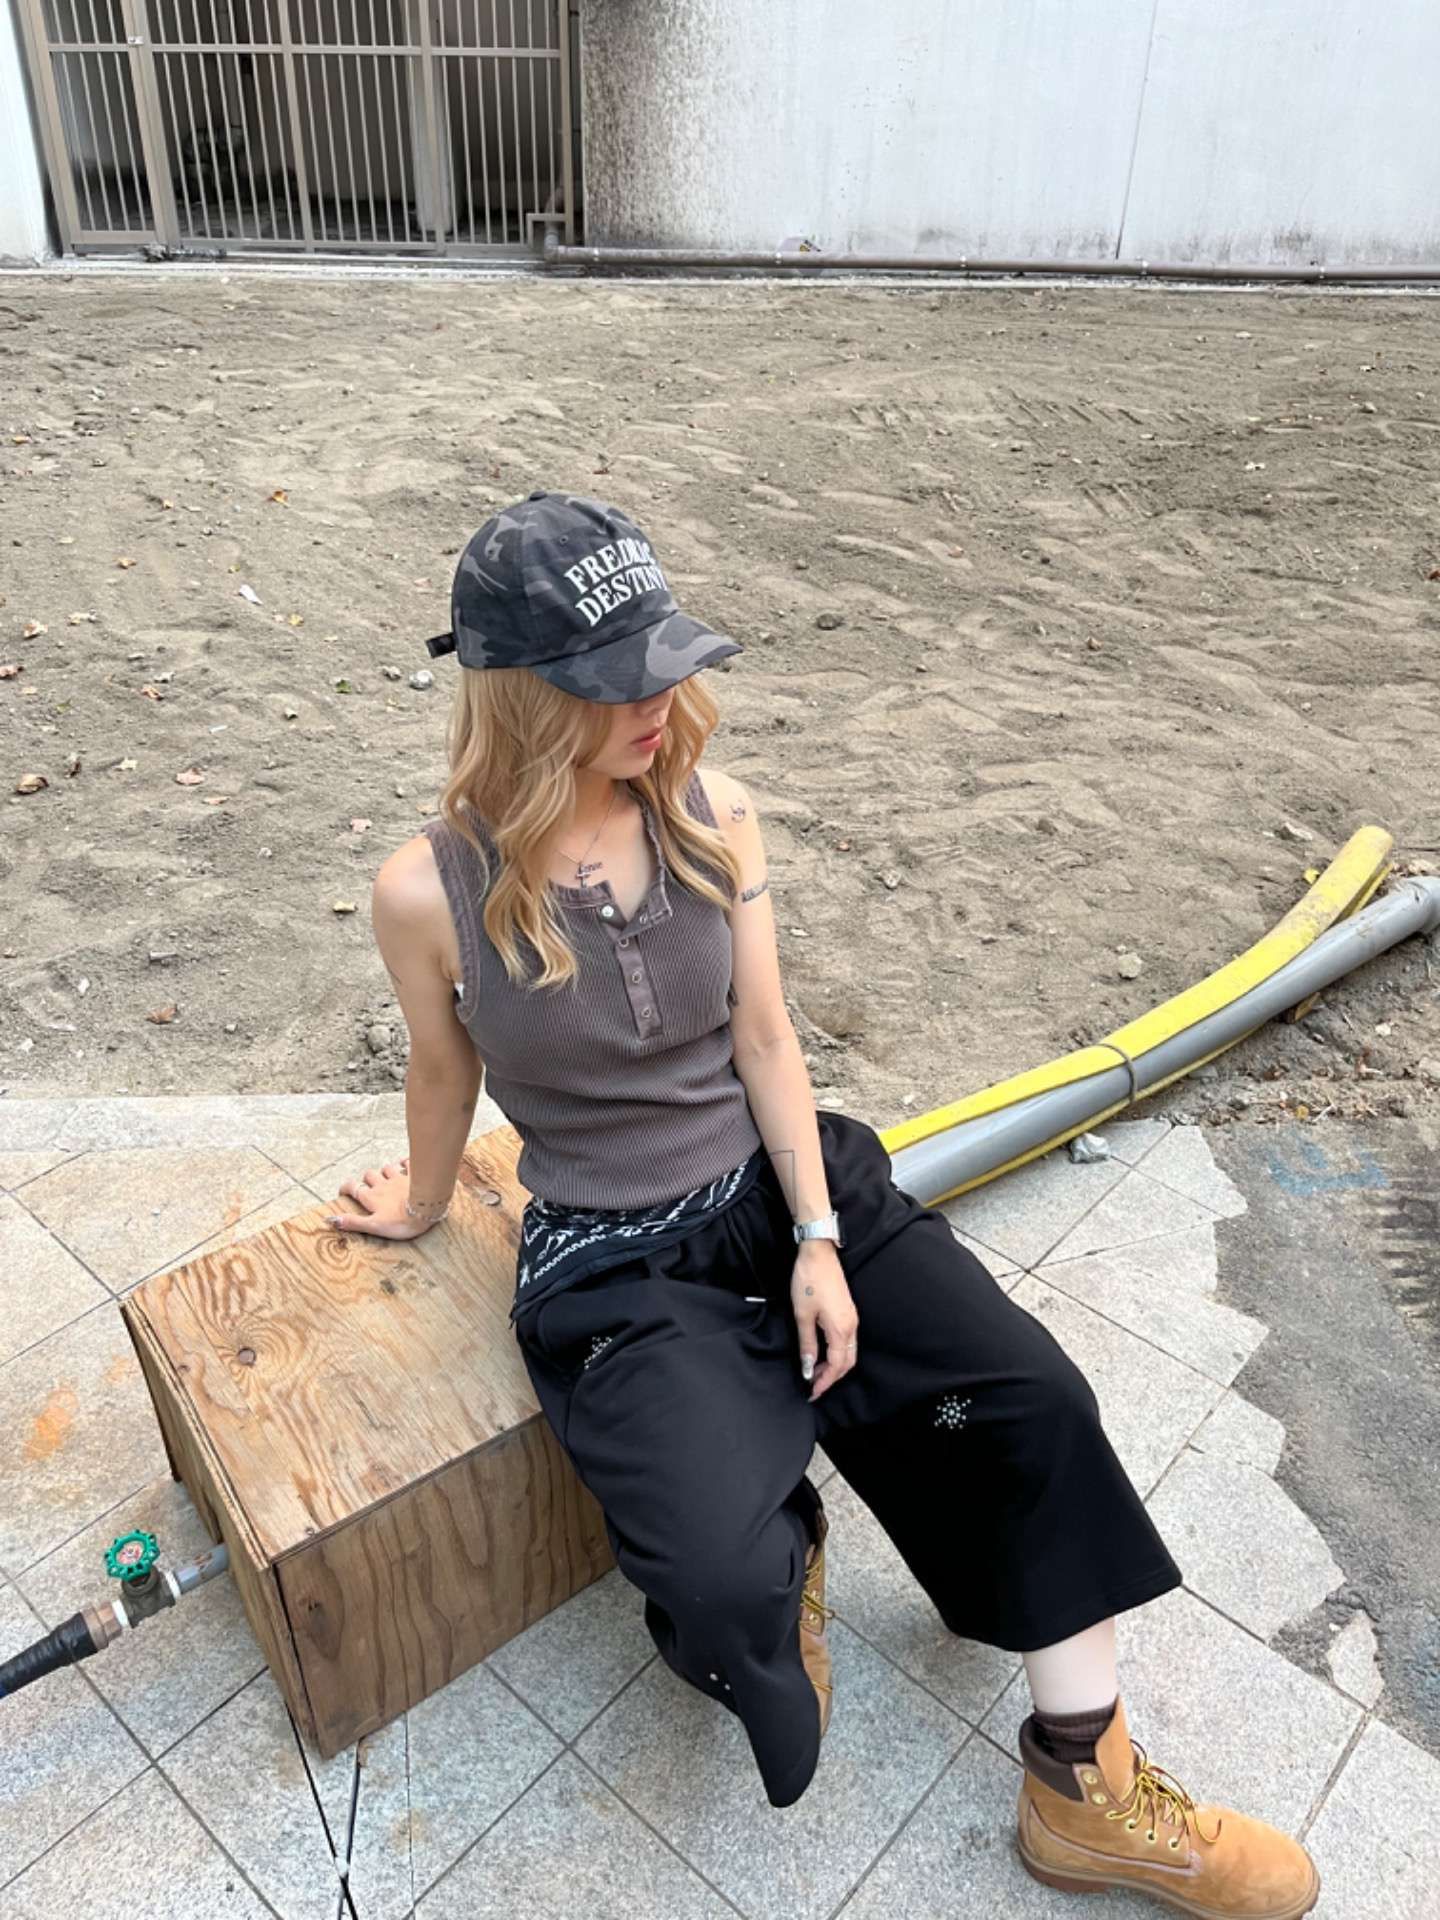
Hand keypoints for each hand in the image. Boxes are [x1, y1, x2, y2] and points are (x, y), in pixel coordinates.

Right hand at [326, 1156, 445, 1240]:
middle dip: (366, 1179)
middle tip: (368, 1185)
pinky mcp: (414, 1175)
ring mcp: (398, 1178)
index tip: (344, 1190)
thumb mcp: (374, 1226)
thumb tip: (331, 1220)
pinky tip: (404, 1163)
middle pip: (369, 1175)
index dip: (346, 1187)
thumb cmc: (401, 1221)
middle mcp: (383, 1185)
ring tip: (385, 1175)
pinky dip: (404, 1162)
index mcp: (372, 1198)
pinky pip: (407, 1163)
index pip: (353, 1188)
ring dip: (384, 1170)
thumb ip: (353, 1222)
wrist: (426, 1208)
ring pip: (386, 1168)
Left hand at [791, 1240, 857, 1400]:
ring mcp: (851, 1318)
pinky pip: (847, 1340)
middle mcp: (851, 1326)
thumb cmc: (809, 1281)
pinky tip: (822, 1352)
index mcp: (841, 1329)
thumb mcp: (802, 1315)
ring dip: (834, 1365)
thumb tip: (808, 1367)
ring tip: (814, 1371)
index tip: (812, 1392)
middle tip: (814, 1386)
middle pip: (847, 1362)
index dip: (825, 1382)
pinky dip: (836, 1352)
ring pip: (848, 1352)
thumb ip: (807, 1344)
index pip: (836, 1366)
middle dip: (831, 1377)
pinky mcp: (847, 1311)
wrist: (819, 1253)